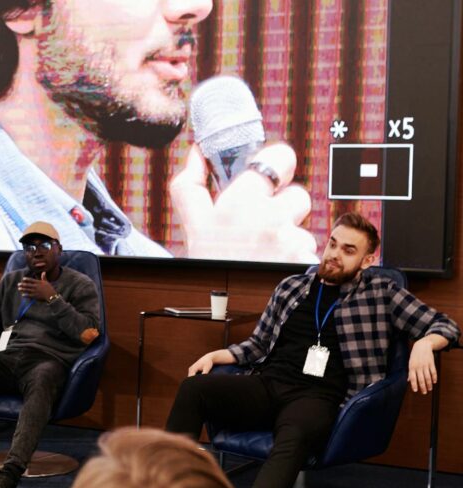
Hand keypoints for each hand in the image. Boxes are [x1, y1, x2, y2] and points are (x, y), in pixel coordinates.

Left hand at [17, 272, 56, 300]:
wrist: (51, 295)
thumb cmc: (49, 288)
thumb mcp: (46, 282)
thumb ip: (44, 277)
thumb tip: (44, 272)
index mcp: (38, 283)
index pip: (31, 280)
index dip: (27, 279)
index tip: (23, 279)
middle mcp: (36, 286)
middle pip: (28, 285)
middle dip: (22, 284)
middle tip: (18, 284)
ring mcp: (35, 291)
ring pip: (27, 290)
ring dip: (23, 289)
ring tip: (19, 289)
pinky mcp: (35, 296)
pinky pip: (29, 295)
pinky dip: (26, 295)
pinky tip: (22, 295)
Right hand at [170, 143, 318, 263]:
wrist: (225, 317)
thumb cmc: (209, 269)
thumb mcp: (192, 226)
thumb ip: (191, 184)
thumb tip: (199, 151)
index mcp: (238, 202)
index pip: (279, 156)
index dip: (280, 162)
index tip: (272, 174)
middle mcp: (267, 217)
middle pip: (296, 195)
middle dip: (284, 210)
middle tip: (263, 229)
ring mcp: (291, 240)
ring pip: (304, 227)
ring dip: (291, 240)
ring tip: (266, 257)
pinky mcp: (309, 261)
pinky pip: (314, 252)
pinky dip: (301, 261)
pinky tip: (279, 271)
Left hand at [408, 338, 437, 393]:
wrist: (422, 346)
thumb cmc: (414, 356)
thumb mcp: (410, 363)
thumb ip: (410, 372)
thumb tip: (408, 381)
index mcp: (411, 367)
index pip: (412, 378)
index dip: (414, 385)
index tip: (415, 391)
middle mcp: (418, 367)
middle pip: (421, 379)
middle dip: (422, 387)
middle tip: (424, 393)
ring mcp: (425, 365)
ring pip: (428, 376)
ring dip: (429, 384)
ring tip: (429, 389)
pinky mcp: (431, 363)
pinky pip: (433, 372)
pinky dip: (434, 377)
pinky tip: (434, 382)